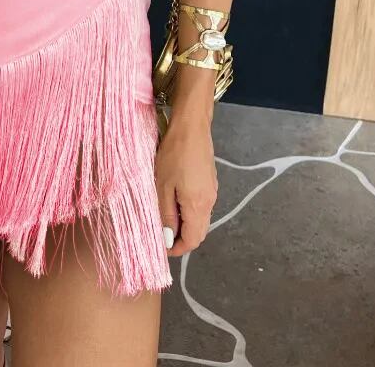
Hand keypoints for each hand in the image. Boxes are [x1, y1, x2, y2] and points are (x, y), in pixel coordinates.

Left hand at [155, 114, 217, 257]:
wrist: (192, 127)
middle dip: (182, 239)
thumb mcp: (163, 185)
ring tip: (165, 216)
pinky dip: (190, 212)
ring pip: (201, 219)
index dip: (177, 249)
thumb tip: (168, 238)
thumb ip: (166, 214)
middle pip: (199, 232)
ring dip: (185, 224)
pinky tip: (175, 200)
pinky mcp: (211, 181)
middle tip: (161, 233)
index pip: (192, 240)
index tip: (161, 247)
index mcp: (198, 207)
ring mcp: (213, 191)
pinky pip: (202, 206)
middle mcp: (210, 203)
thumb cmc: (173, 155)